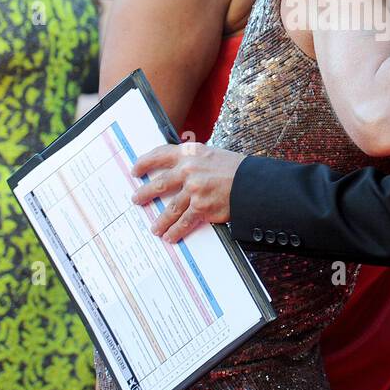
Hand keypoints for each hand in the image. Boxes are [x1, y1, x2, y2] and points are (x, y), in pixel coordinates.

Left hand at [130, 142, 245, 242]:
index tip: (135, 169)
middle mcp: (189, 169)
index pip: (160, 154)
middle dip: (144, 194)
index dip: (144, 162)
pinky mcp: (201, 207)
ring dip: (160, 220)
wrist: (253, 183)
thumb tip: (175, 171)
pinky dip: (175, 231)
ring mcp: (194, 189)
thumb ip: (192, 161)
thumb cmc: (235, 169)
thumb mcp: (211, 156)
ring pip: (170, 208)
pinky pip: (184, 222)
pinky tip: (170, 236)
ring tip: (154, 228)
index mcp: (190, 153)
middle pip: (159, 183)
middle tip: (136, 199)